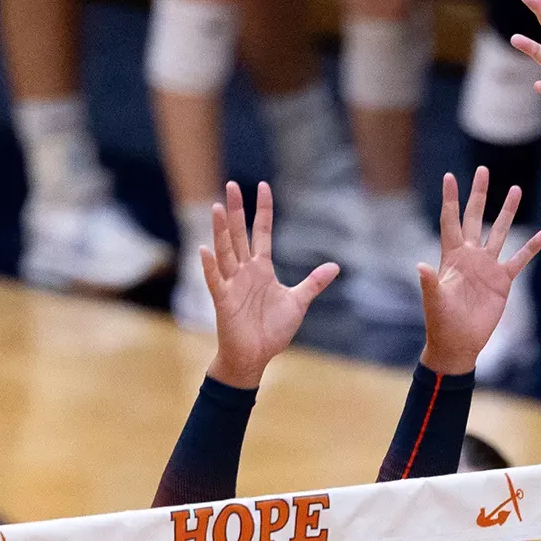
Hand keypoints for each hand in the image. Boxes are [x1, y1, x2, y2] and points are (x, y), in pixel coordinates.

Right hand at [202, 181, 337, 389]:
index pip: (261, 232)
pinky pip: (215, 280)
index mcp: (262, 269)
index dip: (263, 210)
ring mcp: (232, 284)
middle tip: (231, 185)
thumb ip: (314, 282)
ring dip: (221, 231)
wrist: (256, 356)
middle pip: (239, 235)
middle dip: (236, 210)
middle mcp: (245, 271)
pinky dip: (210, 266)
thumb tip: (335, 266)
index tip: (263, 186)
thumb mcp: (298, 302)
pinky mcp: (224, 301)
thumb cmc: (272, 329)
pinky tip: (205, 250)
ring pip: (226, 252)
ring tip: (216, 207)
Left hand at [420, 167, 540, 375]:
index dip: (450, 199)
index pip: (451, 220)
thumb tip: (419, 265)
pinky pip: (520, 259)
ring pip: (500, 232)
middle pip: (475, 217)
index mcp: (451, 256)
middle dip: (479, 194)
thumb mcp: (434, 301)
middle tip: (483, 170)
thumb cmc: (441, 322)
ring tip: (516, 189)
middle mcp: (470, 256)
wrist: (458, 342)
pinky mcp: (503, 281)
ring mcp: (488, 266)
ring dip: (507, 212)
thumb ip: (429, 282)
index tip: (450, 176)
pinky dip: (531, 247)